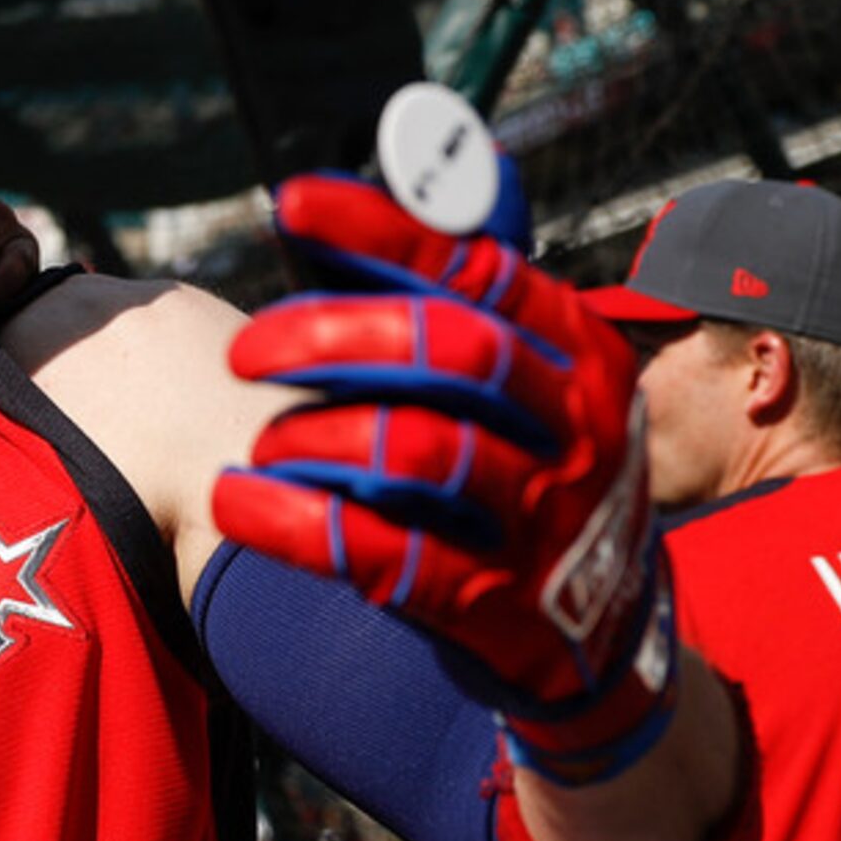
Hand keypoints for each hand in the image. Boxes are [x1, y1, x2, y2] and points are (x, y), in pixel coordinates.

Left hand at [214, 175, 672, 782]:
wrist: (600, 638)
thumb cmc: (524, 472)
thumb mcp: (520, 386)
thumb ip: (439, 304)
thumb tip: (319, 209)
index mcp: (578, 351)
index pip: (480, 268)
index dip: (383, 230)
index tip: (293, 202)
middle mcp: (577, 427)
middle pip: (453, 350)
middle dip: (334, 337)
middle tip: (244, 350)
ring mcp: (547, 521)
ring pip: (419, 452)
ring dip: (314, 438)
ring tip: (258, 446)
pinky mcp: (502, 607)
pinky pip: (391, 559)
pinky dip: (302, 527)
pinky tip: (240, 504)